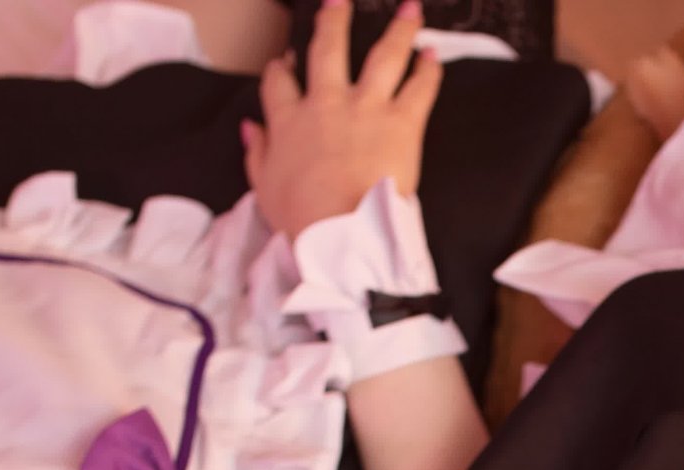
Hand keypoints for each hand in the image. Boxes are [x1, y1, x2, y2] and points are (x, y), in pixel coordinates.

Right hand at [246, 0, 441, 242]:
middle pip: (328, 48)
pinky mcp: (401, 123)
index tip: (284, 60)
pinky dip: (428, 70)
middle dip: (334, 20)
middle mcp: (326, 103)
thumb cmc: (304, 219)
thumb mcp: (264, 189)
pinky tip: (433, 54)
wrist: (341, 232)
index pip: (279, 81)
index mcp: (290, 121)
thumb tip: (250, 129)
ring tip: (409, 9)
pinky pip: (419, 88)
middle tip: (338, 2)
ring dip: (398, 30)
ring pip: (383, 56)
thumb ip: (257, 153)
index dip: (281, 67)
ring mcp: (366, 108)